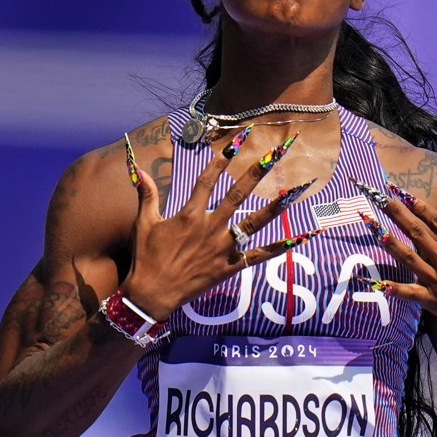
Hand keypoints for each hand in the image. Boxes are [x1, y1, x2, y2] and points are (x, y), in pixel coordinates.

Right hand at [121, 131, 318, 319]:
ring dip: (275, 206)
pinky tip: (300, 238)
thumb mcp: (144, 223)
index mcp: (189, 214)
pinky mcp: (229, 266)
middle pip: (238, 194)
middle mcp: (210, 227)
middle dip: (257, 172)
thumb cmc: (146, 258)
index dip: (221, 159)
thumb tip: (137, 167)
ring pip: (254, 222)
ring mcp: (222, 248)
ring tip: (295, 191)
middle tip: (274, 154)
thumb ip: (146, 194)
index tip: (236, 142)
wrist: (151, 294)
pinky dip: (280, 248)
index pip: (208, 180)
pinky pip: (259, 256)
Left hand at [364, 190, 436, 348]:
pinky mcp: (433, 301)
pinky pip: (410, 293)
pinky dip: (395, 288)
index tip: (404, 192)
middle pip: (419, 234)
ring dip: (391, 244)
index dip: (420, 205)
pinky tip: (378, 282)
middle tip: (382, 199)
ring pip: (410, 259)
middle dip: (399, 215)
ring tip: (374, 230)